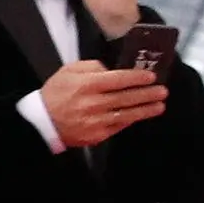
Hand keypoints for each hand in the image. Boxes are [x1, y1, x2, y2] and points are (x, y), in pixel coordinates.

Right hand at [38, 57, 165, 150]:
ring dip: (145, 110)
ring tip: (159, 106)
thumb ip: (93, 66)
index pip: (120, 79)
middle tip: (163, 91)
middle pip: (127, 97)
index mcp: (88, 85)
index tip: (152, 77)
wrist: (40, 122)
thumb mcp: (70, 70)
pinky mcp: (95, 135)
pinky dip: (130, 120)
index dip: (138, 78)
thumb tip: (113, 70)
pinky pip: (117, 127)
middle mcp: (93, 103)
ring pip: (126, 114)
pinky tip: (139, 115)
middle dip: (147, 94)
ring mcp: (95, 121)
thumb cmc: (56, 93)